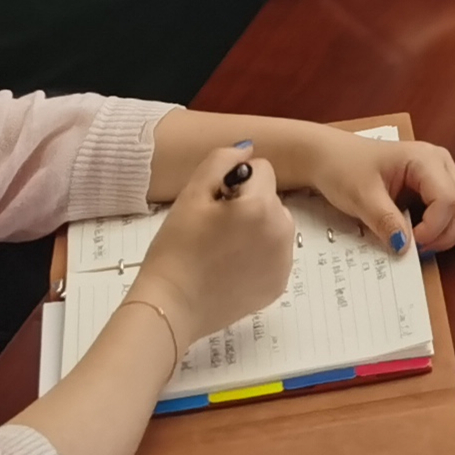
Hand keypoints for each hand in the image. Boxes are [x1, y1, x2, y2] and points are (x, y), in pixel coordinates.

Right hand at [133, 144, 295, 343]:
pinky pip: (276, 253)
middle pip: (271, 198)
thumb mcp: (191, 194)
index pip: (261, 169)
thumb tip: (248, 149)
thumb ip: (221, 160)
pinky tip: (232, 267)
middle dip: (248, 204)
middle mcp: (283, 232)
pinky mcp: (280, 284)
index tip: (214, 204)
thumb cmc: (176, 248)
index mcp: (262, 206)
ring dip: (257, 228)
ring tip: (223, 248)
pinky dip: (260, 254)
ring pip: (275, 225)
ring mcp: (284, 261)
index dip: (234, 182)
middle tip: (215, 228)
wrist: (171, 305)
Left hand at [282, 128, 454, 257]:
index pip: (448, 200)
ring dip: (452, 231)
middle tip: (420, 249)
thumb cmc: (343, 168)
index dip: (433, 229)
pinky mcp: (437, 184)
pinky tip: (421, 233)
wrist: (329, 156)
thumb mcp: (360, 197)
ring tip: (422, 243)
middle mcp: (441, 163)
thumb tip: (404, 247)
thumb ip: (384, 220)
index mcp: (425, 159)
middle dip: (451, 233)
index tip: (408, 244)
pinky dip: (446, 226)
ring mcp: (442, 172)